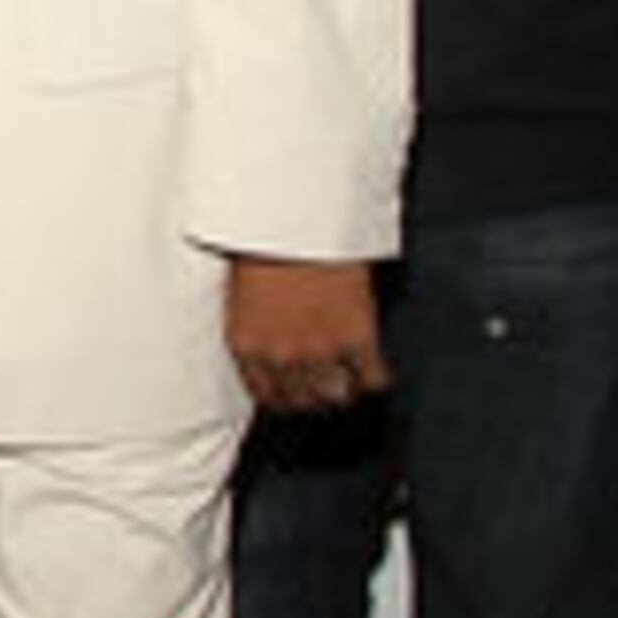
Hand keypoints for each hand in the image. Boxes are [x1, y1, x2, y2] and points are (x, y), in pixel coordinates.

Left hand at [225, 254, 391, 413]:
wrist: (294, 216)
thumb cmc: (262, 242)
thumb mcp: (240, 292)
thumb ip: (254, 328)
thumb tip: (266, 350)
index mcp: (246, 345)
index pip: (265, 395)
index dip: (283, 396)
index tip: (293, 392)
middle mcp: (281, 355)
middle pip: (304, 400)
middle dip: (314, 394)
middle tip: (325, 381)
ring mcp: (320, 350)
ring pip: (338, 395)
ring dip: (344, 388)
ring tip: (349, 377)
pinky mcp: (357, 338)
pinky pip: (374, 379)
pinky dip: (377, 376)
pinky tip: (373, 366)